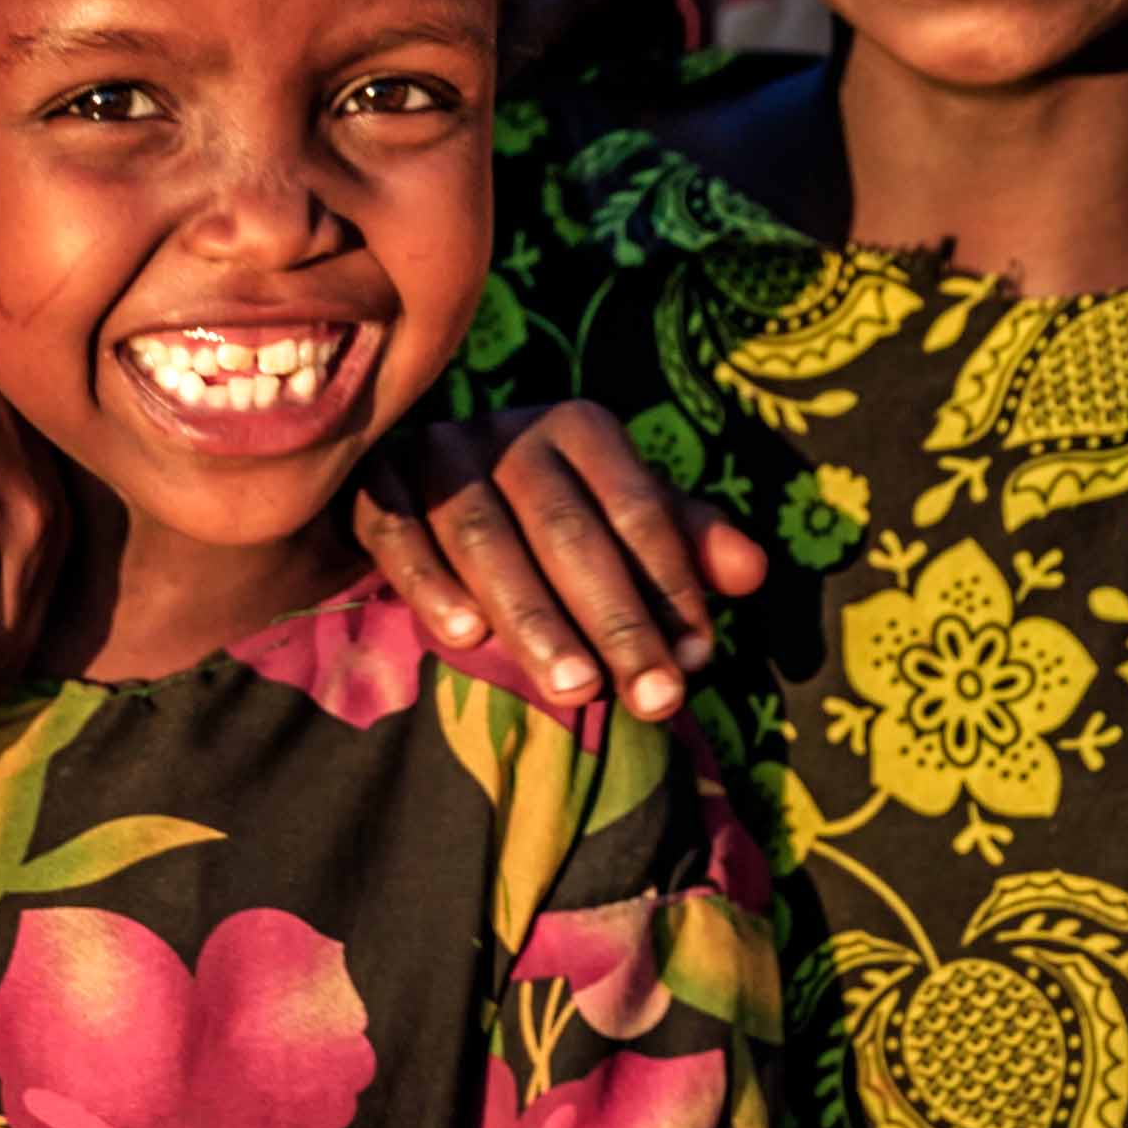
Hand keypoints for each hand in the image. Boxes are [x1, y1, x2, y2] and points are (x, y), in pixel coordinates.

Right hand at [350, 405, 764, 720]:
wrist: (414, 494)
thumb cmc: (540, 520)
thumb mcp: (618, 524)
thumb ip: (683, 545)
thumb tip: (753, 571)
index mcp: (580, 429)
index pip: (636, 506)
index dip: (670, 585)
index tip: (695, 662)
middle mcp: (509, 429)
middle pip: (566, 527)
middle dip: (614, 618)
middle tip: (653, 699)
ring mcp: (436, 452)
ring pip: (485, 535)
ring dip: (532, 616)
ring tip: (575, 689)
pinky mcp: (374, 481)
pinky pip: (398, 534)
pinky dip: (430, 585)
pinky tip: (464, 638)